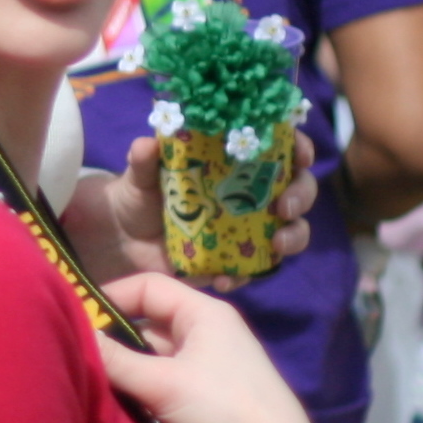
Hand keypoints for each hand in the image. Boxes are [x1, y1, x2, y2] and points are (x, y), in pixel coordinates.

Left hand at [70, 131, 316, 287]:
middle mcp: (251, 195)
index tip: (300, 155)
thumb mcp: (140, 174)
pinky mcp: (235, 261)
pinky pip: (254, 271)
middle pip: (297, 190)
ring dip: (294, 237)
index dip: (299, 148)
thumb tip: (149, 143)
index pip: (281, 150)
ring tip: (277, 244)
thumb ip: (145, 159)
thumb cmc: (139, 195)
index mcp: (235, 164)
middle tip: (284, 206)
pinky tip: (225, 278)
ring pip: (291, 231)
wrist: (121, 239)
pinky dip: (244, 276)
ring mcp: (248, 230)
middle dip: (301, 196)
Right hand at [96, 273, 315, 422]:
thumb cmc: (220, 407)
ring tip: (103, 379)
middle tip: (87, 353)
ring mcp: (217, 359)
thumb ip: (115, 360)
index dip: (111, 296)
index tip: (79, 318)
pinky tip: (131, 400)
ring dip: (133, 363)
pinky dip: (150, 381)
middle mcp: (212, 328)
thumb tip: (75, 337)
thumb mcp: (160, 383)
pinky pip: (173, 372)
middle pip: (152, 319)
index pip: (148, 285)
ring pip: (161, 350)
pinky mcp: (217, 388)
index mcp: (204, 312)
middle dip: (119, 335)